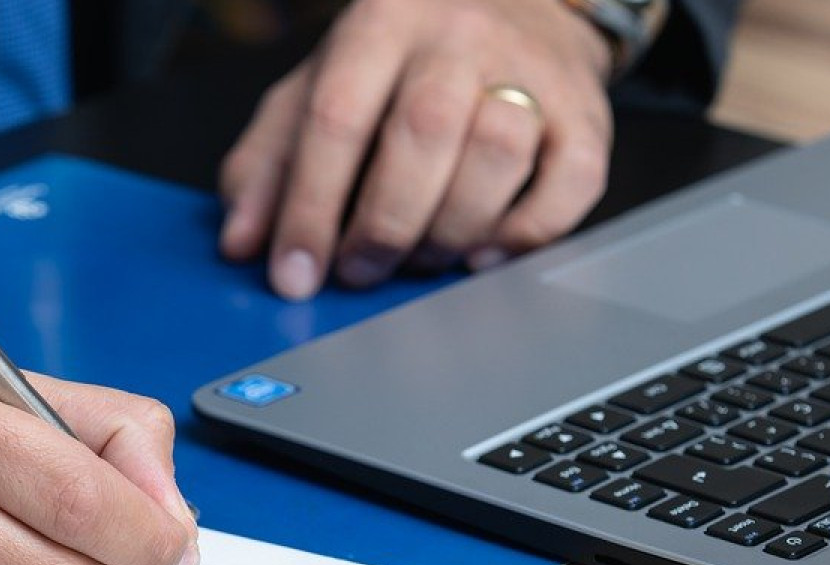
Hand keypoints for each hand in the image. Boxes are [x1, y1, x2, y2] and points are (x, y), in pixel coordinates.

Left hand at [218, 0, 614, 298]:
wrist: (519, 7)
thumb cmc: (403, 61)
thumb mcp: (320, 85)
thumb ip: (269, 160)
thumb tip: (242, 241)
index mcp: (381, 20)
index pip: (337, 115)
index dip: (309, 207)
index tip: (294, 274)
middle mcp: (460, 36)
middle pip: (423, 133)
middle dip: (383, 224)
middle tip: (360, 271)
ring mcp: (532, 70)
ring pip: (497, 152)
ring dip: (449, 230)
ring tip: (419, 257)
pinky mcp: (587, 114)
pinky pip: (572, 183)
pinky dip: (524, 233)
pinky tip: (483, 253)